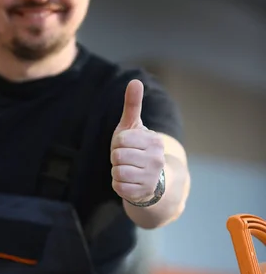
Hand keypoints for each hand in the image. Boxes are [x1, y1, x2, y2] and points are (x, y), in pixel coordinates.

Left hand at [111, 79, 164, 204]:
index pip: (121, 139)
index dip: (118, 143)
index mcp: (154, 141)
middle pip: (118, 156)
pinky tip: (129, 182)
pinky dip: (118, 184)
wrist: (152, 180)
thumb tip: (135, 80)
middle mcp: (156, 159)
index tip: (127, 146)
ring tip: (128, 170)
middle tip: (127, 159)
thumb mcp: (134, 127)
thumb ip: (133, 105)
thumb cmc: (138, 148)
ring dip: (117, 171)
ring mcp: (151, 178)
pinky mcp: (142, 192)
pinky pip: (118, 186)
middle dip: (117, 158)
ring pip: (117, 171)